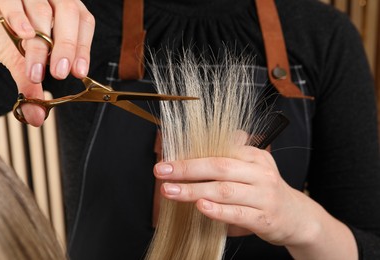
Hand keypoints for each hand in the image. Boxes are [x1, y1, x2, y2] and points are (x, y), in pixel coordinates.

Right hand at [0, 0, 94, 125]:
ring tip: (36, 69)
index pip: (83, 24)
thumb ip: (30, 81)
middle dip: (67, 47)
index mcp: (63, 8)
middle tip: (60, 73)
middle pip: (69, 14)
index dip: (83, 48)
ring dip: (40, 44)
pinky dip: (18, 16)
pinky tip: (23, 34)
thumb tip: (35, 117)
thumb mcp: (19, 56)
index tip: (79, 72)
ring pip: (42, 11)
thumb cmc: (2, 27)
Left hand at [154, 146, 319, 246]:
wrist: (297, 217)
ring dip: (194, 190)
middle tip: (162, 171)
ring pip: (225, 190)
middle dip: (187, 169)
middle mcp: (261, 173)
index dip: (192, 155)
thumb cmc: (266, 190)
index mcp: (256, 156)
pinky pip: (238, 213)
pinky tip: (200, 207)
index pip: (220, 151)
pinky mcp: (265, 218)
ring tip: (170, 191)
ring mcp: (264, 196)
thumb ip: (235, 152)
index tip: (168, 159)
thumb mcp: (256, 166)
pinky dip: (218, 210)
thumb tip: (212, 138)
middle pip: (219, 167)